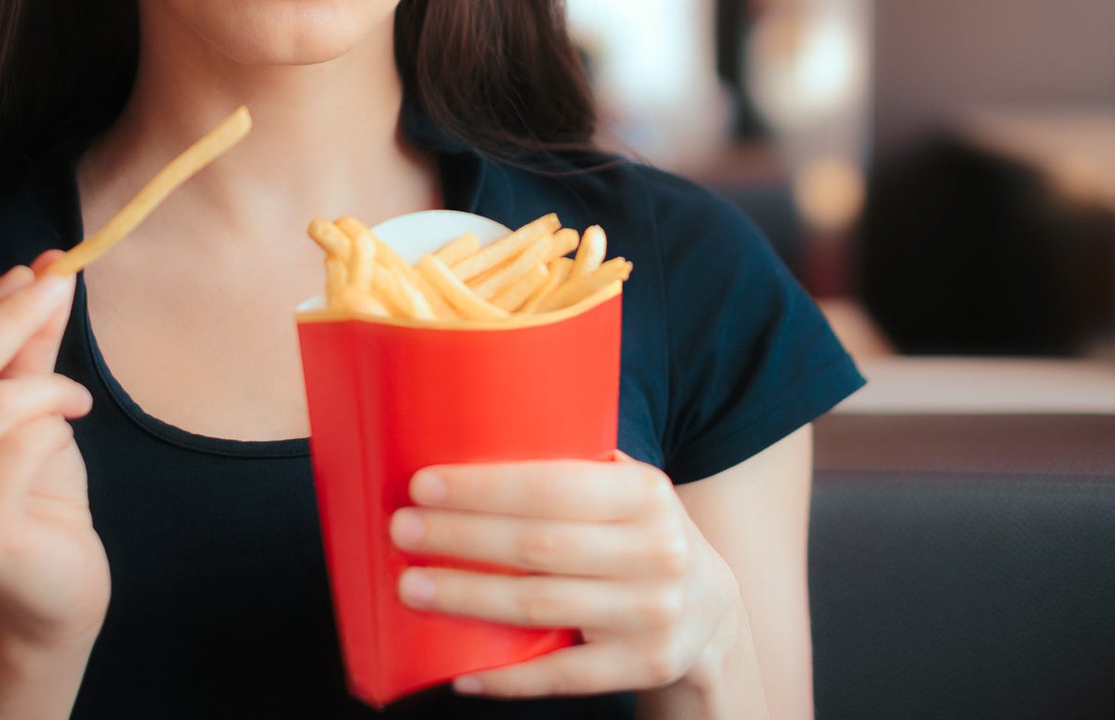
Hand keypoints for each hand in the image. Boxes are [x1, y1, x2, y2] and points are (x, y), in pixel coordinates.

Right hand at [0, 251, 109, 649]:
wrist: (54, 584)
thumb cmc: (33, 489)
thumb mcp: (25, 404)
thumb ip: (27, 344)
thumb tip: (51, 267)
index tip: (32, 272)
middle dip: (12, 317)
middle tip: (63, 287)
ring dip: (50, 388)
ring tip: (74, 401)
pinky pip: (22, 445)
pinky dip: (57, 427)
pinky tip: (66, 437)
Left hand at [390, 452, 743, 698]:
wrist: (713, 611)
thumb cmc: (639, 534)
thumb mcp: (626, 490)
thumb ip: (571, 469)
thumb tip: (466, 437)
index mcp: (645, 493)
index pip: (551, 486)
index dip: (482, 488)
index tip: (422, 485)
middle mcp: (656, 551)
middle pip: (537, 546)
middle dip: (460, 537)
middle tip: (401, 530)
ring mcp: (652, 614)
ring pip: (540, 608)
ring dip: (467, 598)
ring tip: (411, 586)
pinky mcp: (643, 666)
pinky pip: (563, 675)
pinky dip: (508, 677)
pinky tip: (460, 672)